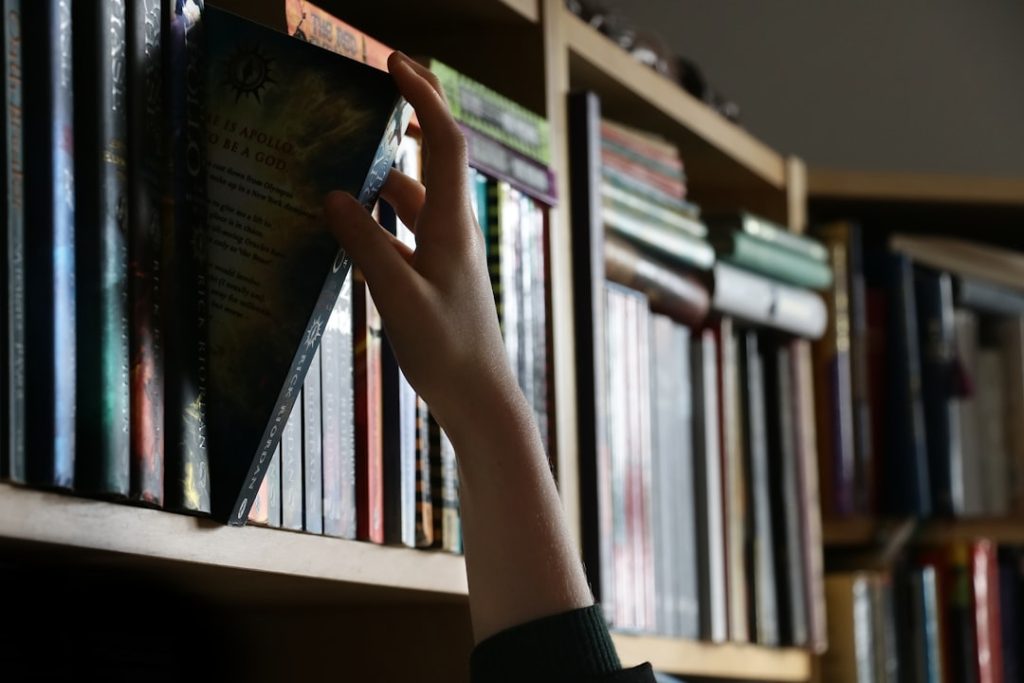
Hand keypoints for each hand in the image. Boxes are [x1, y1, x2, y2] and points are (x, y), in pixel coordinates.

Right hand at [324, 52, 527, 439]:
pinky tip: (343, 232)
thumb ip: (366, 246)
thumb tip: (334, 196)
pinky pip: (401, 235)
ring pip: (409, 201)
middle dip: (396, 127)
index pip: (443, 140)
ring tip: (329, 170)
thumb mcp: (399, 297)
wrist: (481, 400)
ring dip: (376, 182)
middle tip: (353, 106)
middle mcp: (452, 230)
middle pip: (427, 161)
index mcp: (451, 225)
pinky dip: (374, 225)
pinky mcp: (433, 277)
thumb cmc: (449, 352)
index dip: (422, 95)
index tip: (391, 63)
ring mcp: (444, 254)